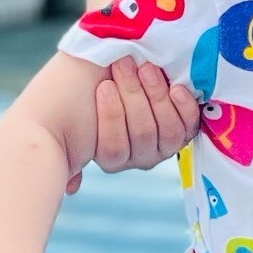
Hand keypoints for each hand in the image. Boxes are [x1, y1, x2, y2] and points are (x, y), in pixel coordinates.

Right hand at [67, 53, 201, 191]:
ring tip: (147, 68)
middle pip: (142, 133)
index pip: (113, 148)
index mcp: (110, 156)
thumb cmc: (95, 87)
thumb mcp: (77, 105)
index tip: (104, 85)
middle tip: (125, 64)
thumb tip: (71, 188)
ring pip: (167, 131)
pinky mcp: (184, 132)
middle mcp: (138, 157)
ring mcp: (163, 146)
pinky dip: (184, 107)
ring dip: (157, 96)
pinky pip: (189, 126)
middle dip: (133, 94)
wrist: (125, 72)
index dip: (111, 116)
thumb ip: (63, 139)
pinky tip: (176, 88)